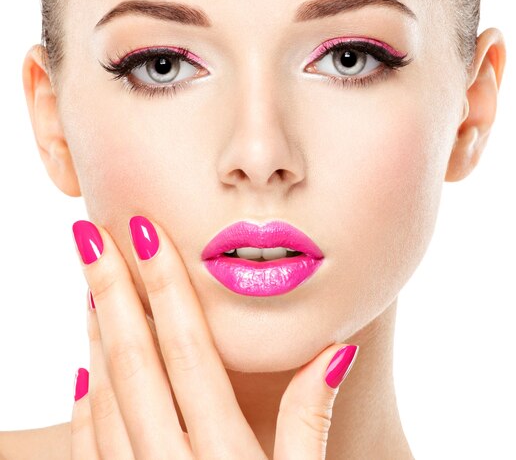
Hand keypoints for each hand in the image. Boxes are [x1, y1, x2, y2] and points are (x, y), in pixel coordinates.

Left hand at [70, 216, 358, 458]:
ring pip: (103, 393)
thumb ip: (313, 420)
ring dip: (93, 332)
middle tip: (90, 233)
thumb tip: (334, 348)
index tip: (143, 232)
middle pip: (134, 359)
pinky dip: (83, 397)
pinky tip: (83, 363)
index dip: (164, 285)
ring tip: (88, 281)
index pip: (186, 347)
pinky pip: (88, 444)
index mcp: (223, 453)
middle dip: (110, 289)